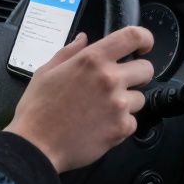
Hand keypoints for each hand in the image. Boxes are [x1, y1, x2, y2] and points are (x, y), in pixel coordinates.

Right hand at [4, 26, 154, 172]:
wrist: (36, 146)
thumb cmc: (37, 109)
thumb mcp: (46, 72)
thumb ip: (69, 52)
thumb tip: (83, 39)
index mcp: (92, 60)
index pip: (132, 37)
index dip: (144, 38)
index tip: (143, 46)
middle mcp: (110, 79)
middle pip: (146, 69)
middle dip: (136, 74)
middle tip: (118, 83)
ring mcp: (119, 104)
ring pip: (140, 97)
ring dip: (127, 101)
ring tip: (102, 109)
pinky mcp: (122, 128)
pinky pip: (133, 121)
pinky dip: (121, 123)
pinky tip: (100, 125)